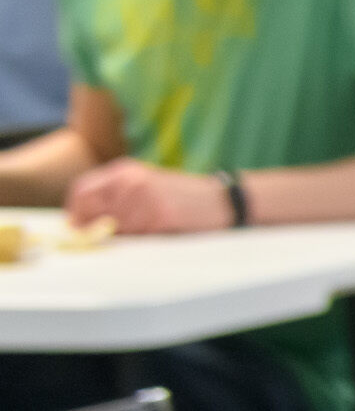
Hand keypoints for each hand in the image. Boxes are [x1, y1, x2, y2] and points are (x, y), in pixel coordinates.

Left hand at [61, 160, 229, 234]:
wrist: (222, 199)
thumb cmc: (182, 197)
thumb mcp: (145, 186)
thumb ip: (114, 199)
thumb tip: (82, 223)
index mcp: (124, 171)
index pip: (82, 191)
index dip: (76, 212)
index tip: (78, 227)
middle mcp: (131, 180)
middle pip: (94, 212)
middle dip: (99, 228)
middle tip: (112, 236)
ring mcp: (146, 197)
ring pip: (116, 227)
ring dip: (126, 236)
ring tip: (148, 228)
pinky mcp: (161, 215)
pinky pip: (138, 235)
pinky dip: (144, 239)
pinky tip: (160, 230)